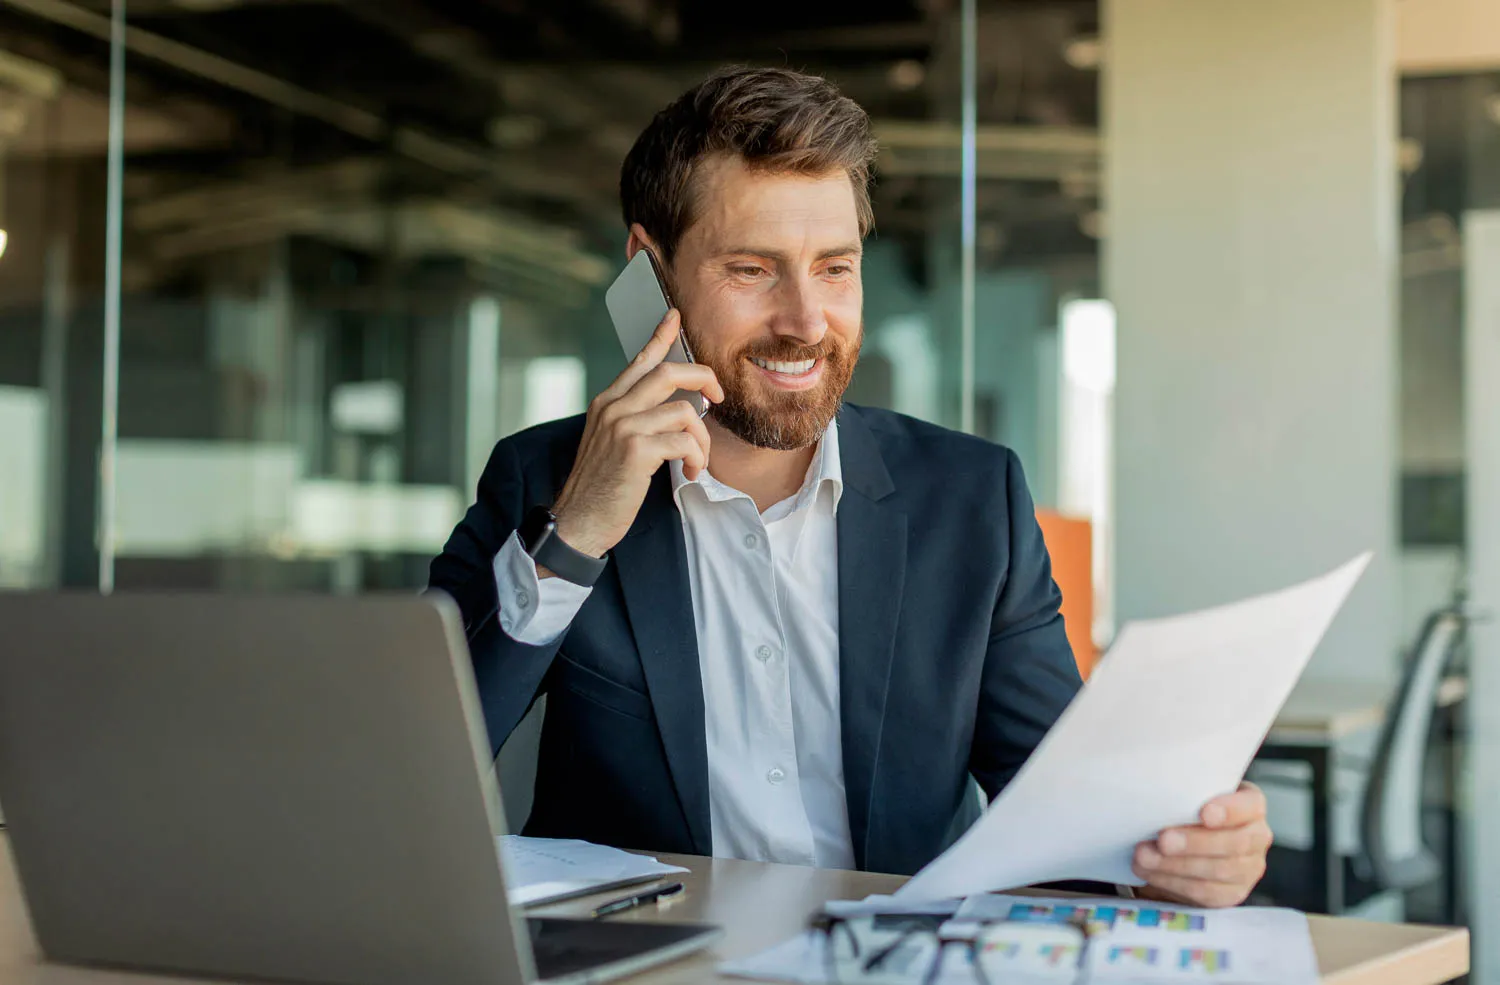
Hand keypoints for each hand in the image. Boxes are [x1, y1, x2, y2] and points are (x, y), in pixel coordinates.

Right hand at [549, 310, 723, 560]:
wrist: (578, 521)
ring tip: (697, 462)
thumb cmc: (601, 487)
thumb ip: (635, 419)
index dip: (660, 337)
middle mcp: (613, 408)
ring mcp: (623, 427)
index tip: (674, 317)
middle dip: (703, 379)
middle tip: (717, 397)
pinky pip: (684, 441)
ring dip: (701, 440)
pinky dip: (696, 458)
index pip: (639, 361)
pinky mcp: (635, 450)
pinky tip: (690, 473)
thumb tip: (677, 409)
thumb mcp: (611, 443)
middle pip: (668, 373)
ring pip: (684, 411)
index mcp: (607, 402)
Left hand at [1131, 782, 1271, 907]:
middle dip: (1195, 843)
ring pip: (1219, 871)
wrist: (1191, 844)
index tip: (1204, 813)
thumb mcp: (1191, 795)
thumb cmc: (1189, 809)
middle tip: (1163, 840)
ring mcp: (1249, 869)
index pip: (1251, 805)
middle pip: (1235, 844)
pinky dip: (1173, 882)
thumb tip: (1154, 793)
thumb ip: (1184, 793)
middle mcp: (1257, 837)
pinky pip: (1206, 893)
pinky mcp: (1232, 893)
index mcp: (1251, 806)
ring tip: (1144, 857)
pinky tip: (1150, 873)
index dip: (1230, 810)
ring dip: (1176, 865)